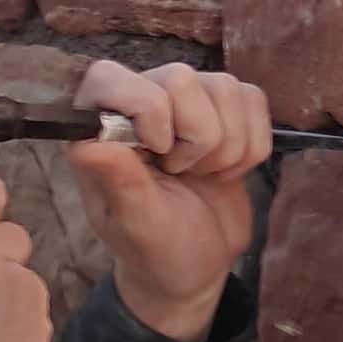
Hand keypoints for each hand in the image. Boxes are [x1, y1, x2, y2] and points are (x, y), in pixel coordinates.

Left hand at [67, 59, 272, 341]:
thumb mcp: (135, 225)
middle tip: (181, 172)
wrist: (198, 265)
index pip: (108, 77)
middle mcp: (137, 103)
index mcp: (97, 128)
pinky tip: (226, 169)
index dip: (147, 109)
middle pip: (181, 77)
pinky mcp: (225, 110)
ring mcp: (184, 102)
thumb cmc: (156, 248)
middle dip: (197, 137)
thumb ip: (118, 184)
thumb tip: (88, 146)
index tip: (160, 154)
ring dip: (227, 145)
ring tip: (202, 174)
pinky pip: (254, 99)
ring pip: (225, 87)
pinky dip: (252, 144)